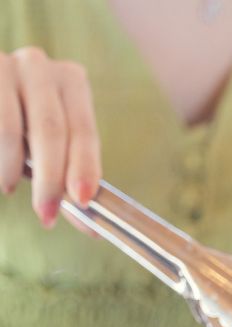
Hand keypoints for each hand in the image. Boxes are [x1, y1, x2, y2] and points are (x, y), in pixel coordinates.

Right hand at [0, 47, 100, 227]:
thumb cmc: (19, 125)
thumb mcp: (46, 145)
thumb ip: (67, 175)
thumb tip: (90, 223)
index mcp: (71, 80)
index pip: (83, 130)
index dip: (84, 167)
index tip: (81, 200)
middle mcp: (39, 65)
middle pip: (50, 131)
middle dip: (50, 179)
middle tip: (46, 214)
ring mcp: (4, 65)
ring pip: (10, 131)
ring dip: (11, 170)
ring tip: (9, 188)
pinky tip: (0, 175)